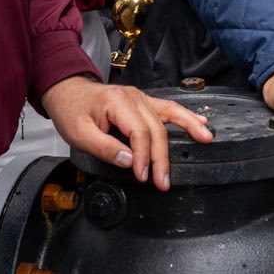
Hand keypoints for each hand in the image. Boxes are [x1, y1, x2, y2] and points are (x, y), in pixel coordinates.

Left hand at [42, 75, 211, 190]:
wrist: (67, 91)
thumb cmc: (72, 111)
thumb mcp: (79, 134)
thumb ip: (105, 148)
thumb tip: (129, 160)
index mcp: (118, 103)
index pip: (139, 133)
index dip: (143, 157)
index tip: (143, 176)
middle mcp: (133, 97)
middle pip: (156, 129)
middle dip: (162, 157)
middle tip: (163, 182)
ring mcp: (141, 98)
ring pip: (169, 114)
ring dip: (189, 127)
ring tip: (206, 138)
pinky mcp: (144, 102)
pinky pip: (168, 108)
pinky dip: (185, 116)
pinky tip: (200, 122)